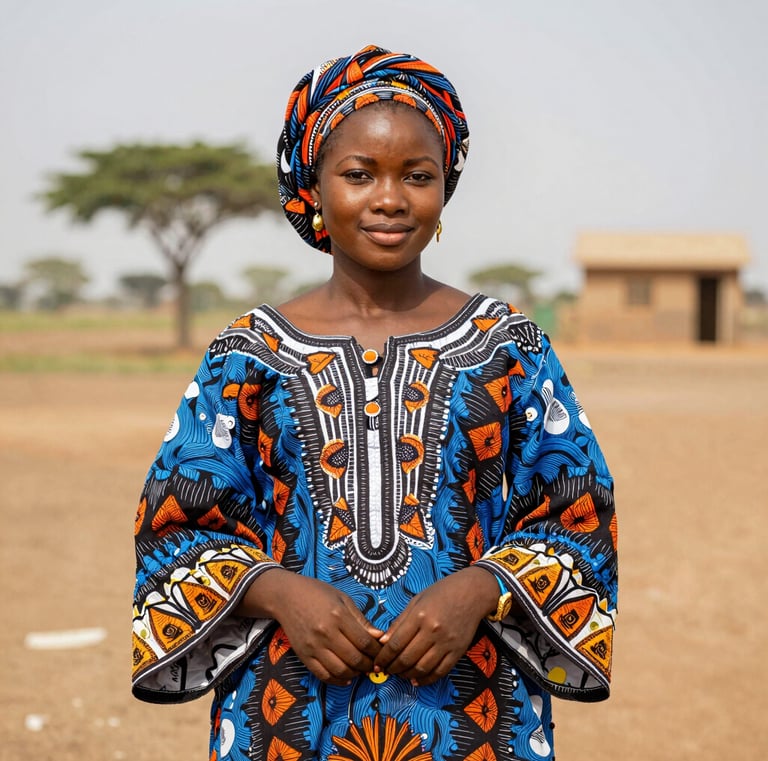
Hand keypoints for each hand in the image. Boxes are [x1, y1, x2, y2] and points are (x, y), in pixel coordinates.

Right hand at [236, 568, 383, 684]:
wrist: (286, 597)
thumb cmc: (318, 593)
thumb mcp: (343, 599)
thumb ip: (361, 619)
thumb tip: (380, 637)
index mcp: (338, 616)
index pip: (364, 642)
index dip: (377, 651)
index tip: (382, 653)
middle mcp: (326, 633)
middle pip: (354, 659)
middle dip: (368, 665)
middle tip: (374, 664)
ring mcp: (314, 647)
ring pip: (340, 670)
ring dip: (355, 674)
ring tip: (361, 669)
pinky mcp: (304, 656)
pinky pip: (323, 675)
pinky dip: (337, 680)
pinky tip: (346, 677)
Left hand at [374, 566, 498, 685]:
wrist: (472, 592)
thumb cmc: (442, 592)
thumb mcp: (416, 600)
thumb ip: (400, 621)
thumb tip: (383, 641)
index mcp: (419, 616)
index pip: (395, 644)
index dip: (383, 657)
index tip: (377, 663)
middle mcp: (432, 631)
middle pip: (406, 658)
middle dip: (392, 668)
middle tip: (386, 670)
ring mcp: (446, 643)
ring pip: (422, 668)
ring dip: (407, 675)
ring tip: (400, 674)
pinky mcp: (458, 652)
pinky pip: (440, 671)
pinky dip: (426, 679)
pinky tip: (417, 679)